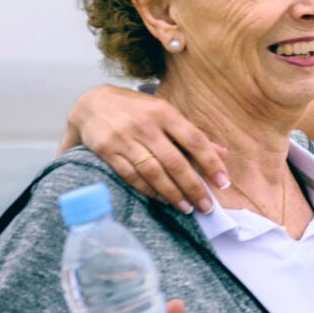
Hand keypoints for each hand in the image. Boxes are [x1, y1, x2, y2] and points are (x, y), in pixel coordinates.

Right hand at [67, 85, 227, 213]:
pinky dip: (149, 190)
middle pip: (174, 161)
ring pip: (153, 172)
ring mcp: (124, 139)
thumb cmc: (135, 110)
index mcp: (163, 112)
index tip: (223, 182)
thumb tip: (222, 153)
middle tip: (206, 206)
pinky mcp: (107, 151)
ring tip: (186, 208)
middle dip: (193, 186)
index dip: (210, 162)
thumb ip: (190, 134)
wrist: (90, 104)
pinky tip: (162, 199)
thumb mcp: (163, 112)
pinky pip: (132, 176)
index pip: (194, 139)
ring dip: (172, 193)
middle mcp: (145, 125)